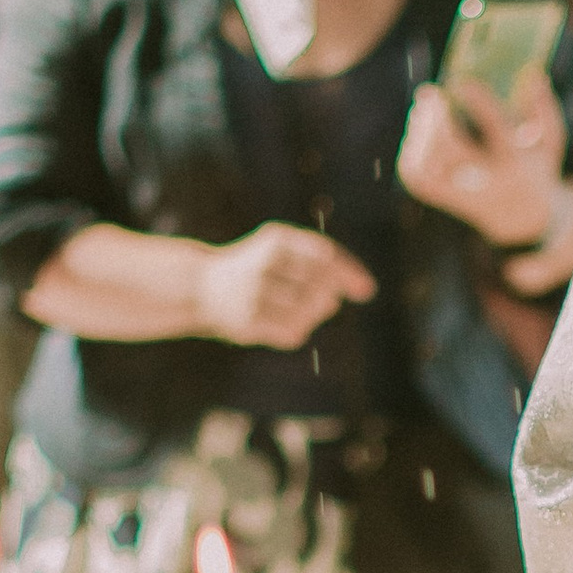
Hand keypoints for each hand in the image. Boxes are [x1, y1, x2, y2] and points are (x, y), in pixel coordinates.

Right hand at [195, 221, 375, 349]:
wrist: (204, 287)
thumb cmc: (257, 266)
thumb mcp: (283, 249)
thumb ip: (319, 261)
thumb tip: (350, 293)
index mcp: (276, 239)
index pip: (324, 255)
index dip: (349, 273)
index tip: (367, 291)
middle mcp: (263, 263)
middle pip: (321, 286)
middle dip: (330, 295)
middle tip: (325, 299)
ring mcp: (254, 294)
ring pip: (308, 312)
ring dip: (314, 314)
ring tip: (301, 308)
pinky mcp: (247, 322)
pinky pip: (292, 332)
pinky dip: (298, 330)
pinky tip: (284, 322)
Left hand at [398, 64, 566, 250]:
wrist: (523, 219)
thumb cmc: (535, 169)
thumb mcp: (550, 142)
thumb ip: (544, 109)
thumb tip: (534, 75)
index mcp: (517, 164)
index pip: (497, 132)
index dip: (479, 105)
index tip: (461, 82)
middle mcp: (490, 182)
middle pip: (454, 151)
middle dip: (437, 120)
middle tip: (430, 94)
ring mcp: (466, 195)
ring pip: (429, 167)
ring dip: (420, 134)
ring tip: (422, 109)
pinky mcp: (447, 200)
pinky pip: (418, 180)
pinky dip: (411, 153)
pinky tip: (416, 133)